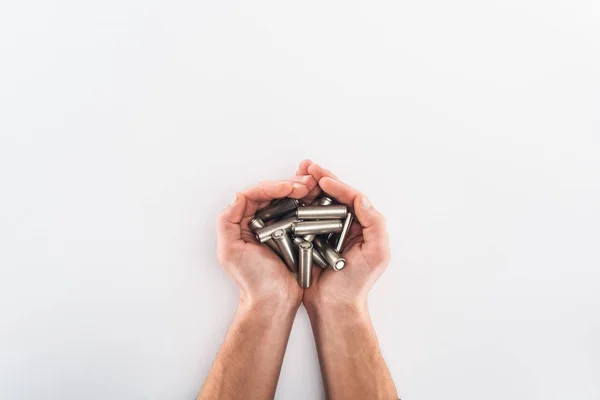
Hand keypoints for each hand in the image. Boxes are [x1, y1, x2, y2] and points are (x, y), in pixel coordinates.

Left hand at [216, 177, 317, 309]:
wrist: (275, 301)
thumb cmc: (253, 280)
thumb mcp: (230, 251)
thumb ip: (227, 221)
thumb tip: (239, 195)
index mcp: (242, 222)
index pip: (255, 195)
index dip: (272, 187)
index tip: (288, 188)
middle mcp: (260, 221)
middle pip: (274, 194)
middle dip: (290, 184)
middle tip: (306, 184)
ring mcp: (279, 226)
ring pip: (289, 200)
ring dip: (301, 190)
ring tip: (314, 186)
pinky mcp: (295, 234)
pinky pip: (302, 213)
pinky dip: (310, 204)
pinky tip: (319, 198)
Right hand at [295, 160, 390, 309]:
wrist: (333, 307)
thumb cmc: (356, 284)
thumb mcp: (376, 254)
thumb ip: (374, 224)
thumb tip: (361, 197)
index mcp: (362, 225)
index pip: (351, 197)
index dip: (337, 184)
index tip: (323, 178)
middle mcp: (344, 225)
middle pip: (332, 195)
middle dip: (320, 178)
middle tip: (307, 165)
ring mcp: (326, 232)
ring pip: (316, 202)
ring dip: (307, 186)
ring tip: (298, 173)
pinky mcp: (308, 239)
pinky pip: (302, 217)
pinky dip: (296, 204)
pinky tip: (287, 194)